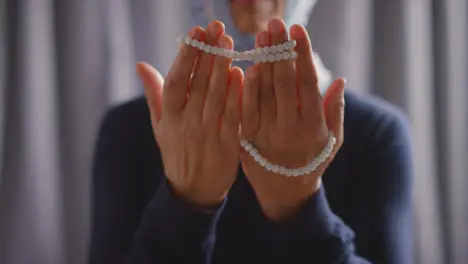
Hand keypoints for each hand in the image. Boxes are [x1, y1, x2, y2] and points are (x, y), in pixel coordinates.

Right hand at [136, 21, 242, 206]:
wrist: (193, 189)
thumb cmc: (177, 151)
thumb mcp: (160, 125)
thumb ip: (154, 94)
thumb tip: (140, 64)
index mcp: (169, 116)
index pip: (176, 80)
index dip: (185, 55)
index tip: (195, 32)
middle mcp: (187, 122)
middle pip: (198, 83)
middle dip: (208, 53)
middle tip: (217, 28)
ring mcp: (207, 133)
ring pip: (215, 95)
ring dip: (222, 67)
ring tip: (228, 42)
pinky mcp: (227, 143)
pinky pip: (232, 115)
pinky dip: (236, 95)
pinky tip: (241, 74)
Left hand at [240, 19, 345, 220]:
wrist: (284, 191)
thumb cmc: (312, 161)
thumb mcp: (332, 140)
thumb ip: (335, 110)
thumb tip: (341, 80)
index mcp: (313, 125)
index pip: (307, 83)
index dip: (302, 55)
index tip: (297, 30)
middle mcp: (290, 128)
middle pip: (283, 82)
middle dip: (279, 50)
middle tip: (275, 23)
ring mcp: (266, 133)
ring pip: (263, 92)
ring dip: (261, 62)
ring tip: (261, 36)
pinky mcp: (247, 137)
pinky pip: (245, 108)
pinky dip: (245, 87)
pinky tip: (245, 66)